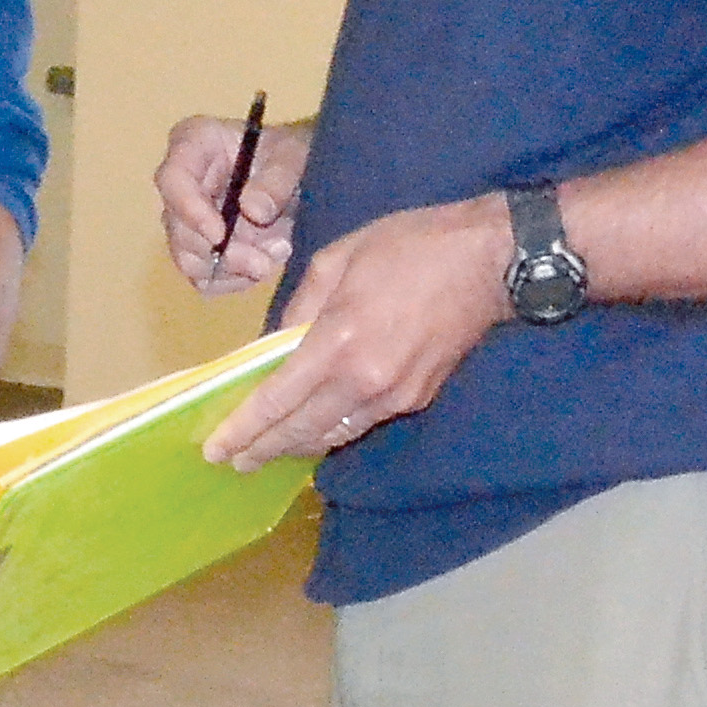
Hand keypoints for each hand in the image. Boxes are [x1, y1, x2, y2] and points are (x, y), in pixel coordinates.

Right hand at [157, 112, 307, 296]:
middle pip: (177, 227)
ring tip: (274, 255)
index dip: (190, 210)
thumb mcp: (296, 154)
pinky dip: (235, 279)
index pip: (172, 178)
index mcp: (194, 144)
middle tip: (264, 261)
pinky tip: (263, 263)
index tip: (219, 235)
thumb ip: (277, 179)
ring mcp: (188, 219)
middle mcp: (182, 183)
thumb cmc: (295, 152)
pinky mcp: (200, 249)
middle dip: (221, 251)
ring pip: (188, 259)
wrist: (307, 175)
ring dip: (233, 268)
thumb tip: (253, 211)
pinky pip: (205, 278)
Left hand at [206, 194, 504, 471]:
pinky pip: (361, 423)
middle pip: (302, 431)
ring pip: (333, 434)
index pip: (278, 400)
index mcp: (338, 341)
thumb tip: (273, 346)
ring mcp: (394, 395)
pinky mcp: (417, 398)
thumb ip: (298, 308)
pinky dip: (330, 430)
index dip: (244, 429)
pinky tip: (312, 430)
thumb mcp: (335, 260)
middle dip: (263, 449)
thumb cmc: (410, 246)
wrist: (490, 260)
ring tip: (265, 451)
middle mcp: (365, 380)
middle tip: (231, 460)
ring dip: (296, 446)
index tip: (215, 450)